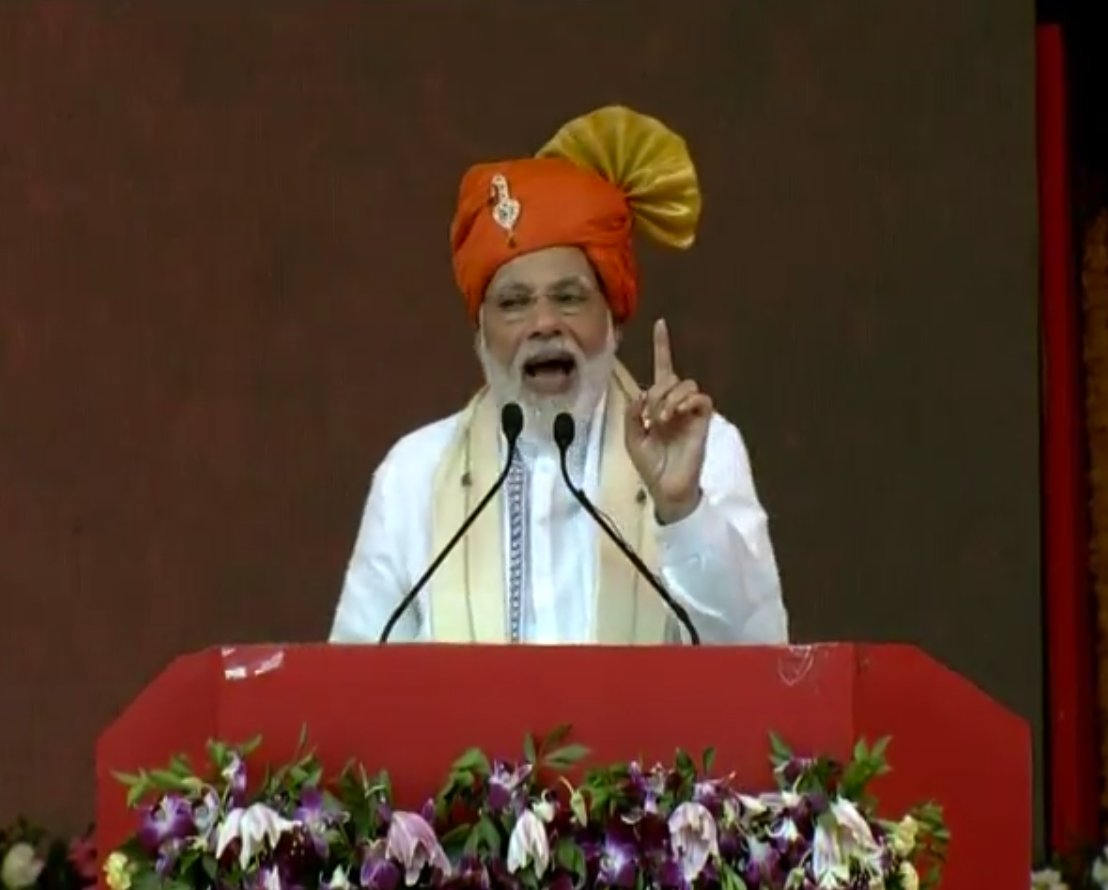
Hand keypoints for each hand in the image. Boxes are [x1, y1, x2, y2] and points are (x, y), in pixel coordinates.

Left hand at [624, 318, 712, 523]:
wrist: (666, 487)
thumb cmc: (650, 465)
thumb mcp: (631, 438)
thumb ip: (631, 414)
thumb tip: (640, 394)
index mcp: (657, 405)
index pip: (662, 369)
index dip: (662, 346)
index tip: (661, 323)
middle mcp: (675, 403)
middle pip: (669, 377)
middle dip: (657, 392)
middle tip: (650, 416)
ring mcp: (690, 411)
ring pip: (686, 384)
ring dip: (670, 397)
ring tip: (662, 418)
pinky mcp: (702, 420)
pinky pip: (701, 398)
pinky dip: (686, 401)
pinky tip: (677, 415)